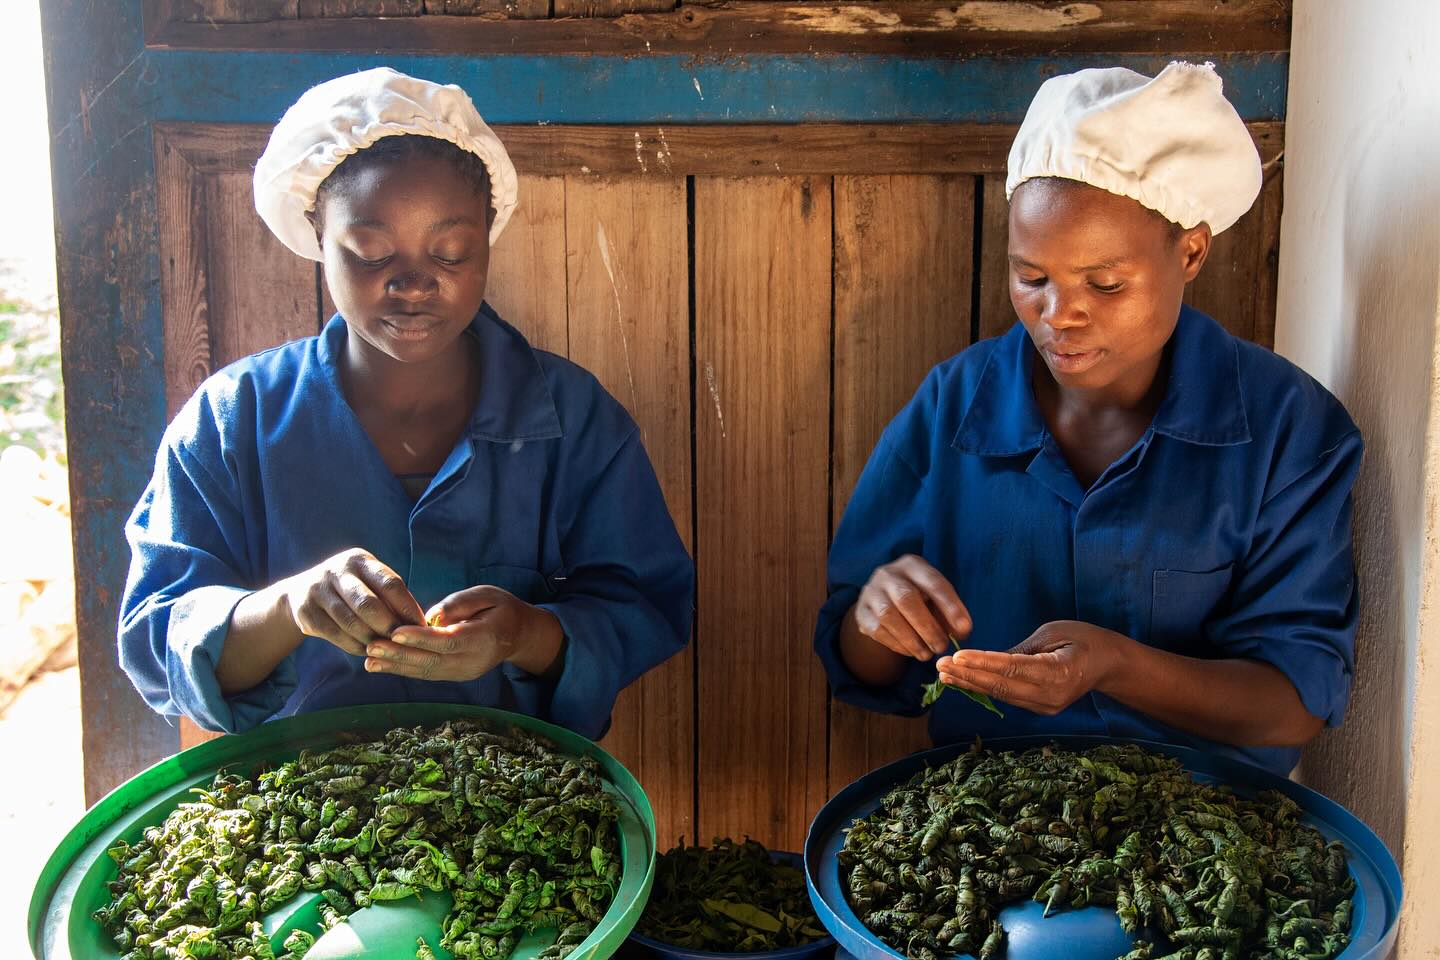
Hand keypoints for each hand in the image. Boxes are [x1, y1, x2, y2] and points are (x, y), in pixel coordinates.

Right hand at [279, 548, 423, 656]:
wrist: (300, 592)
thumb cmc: (351, 590)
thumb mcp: (369, 582)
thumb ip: (391, 597)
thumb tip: (422, 623)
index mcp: (359, 560)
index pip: (390, 584)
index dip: (407, 607)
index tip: (421, 626)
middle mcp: (337, 571)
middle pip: (369, 604)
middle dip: (389, 626)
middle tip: (404, 642)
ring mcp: (318, 591)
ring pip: (351, 622)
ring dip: (372, 640)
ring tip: (388, 649)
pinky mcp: (306, 612)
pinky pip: (336, 635)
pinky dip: (356, 646)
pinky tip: (368, 651)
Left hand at [363, 585, 564, 681]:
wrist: (519, 635)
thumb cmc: (501, 608)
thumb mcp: (488, 595)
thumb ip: (460, 603)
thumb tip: (431, 615)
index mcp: (484, 638)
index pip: (448, 641)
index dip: (421, 639)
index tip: (395, 632)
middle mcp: (472, 661)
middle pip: (432, 661)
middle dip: (399, 655)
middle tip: (372, 647)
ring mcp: (463, 672)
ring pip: (425, 672)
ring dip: (395, 666)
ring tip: (369, 660)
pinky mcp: (454, 676)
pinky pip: (426, 674)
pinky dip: (402, 670)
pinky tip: (380, 665)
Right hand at [854, 554, 971, 659]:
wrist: (882, 601)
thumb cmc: (918, 599)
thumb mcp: (935, 599)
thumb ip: (949, 613)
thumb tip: (962, 632)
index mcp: (912, 565)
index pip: (933, 582)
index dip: (951, 607)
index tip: (965, 629)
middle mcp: (888, 574)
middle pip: (907, 598)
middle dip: (928, 626)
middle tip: (942, 647)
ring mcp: (871, 592)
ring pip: (888, 615)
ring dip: (911, 639)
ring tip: (927, 654)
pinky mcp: (861, 612)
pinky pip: (877, 630)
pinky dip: (897, 644)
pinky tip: (911, 652)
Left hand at [936, 620, 1129, 714]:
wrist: (1108, 664)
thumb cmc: (1083, 639)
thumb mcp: (1053, 633)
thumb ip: (1021, 649)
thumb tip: (988, 660)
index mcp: (1058, 673)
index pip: (1012, 669)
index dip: (983, 663)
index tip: (957, 656)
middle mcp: (1050, 696)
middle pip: (1002, 687)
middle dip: (968, 676)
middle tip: (940, 665)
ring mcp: (1045, 706)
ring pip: (1001, 695)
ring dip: (970, 684)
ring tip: (944, 674)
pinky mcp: (1040, 708)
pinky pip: (1007, 698)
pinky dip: (983, 688)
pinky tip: (962, 680)